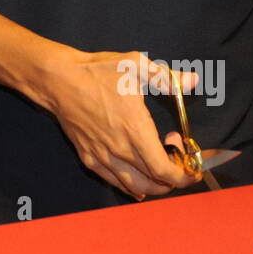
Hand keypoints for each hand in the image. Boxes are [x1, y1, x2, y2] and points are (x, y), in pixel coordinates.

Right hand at [37, 50, 200, 199]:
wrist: (58, 80)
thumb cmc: (96, 71)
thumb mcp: (135, 66)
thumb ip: (167, 78)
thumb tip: (194, 81)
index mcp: (135, 130)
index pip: (164, 170)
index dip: (183, 175)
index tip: (192, 168)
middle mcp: (120, 149)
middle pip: (154, 183)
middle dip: (173, 179)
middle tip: (176, 158)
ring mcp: (102, 156)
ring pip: (135, 187)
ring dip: (154, 185)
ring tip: (159, 165)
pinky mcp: (88, 158)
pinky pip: (114, 182)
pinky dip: (131, 187)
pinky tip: (138, 183)